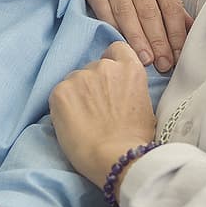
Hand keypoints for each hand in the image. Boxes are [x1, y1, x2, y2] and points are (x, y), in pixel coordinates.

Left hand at [49, 41, 157, 186]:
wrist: (115, 157)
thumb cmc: (134, 140)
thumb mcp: (146, 107)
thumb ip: (132, 90)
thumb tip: (122, 93)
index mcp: (129, 69)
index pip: (116, 49)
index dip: (111, 62)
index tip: (109, 79)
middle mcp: (104, 66)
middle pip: (92, 68)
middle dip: (92, 84)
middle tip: (96, 110)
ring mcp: (80, 77)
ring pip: (74, 81)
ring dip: (76, 95)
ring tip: (84, 120)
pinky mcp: (60, 91)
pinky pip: (59, 95)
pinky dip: (62, 107)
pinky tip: (72, 124)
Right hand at [85, 0, 190, 72]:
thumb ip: (173, 1)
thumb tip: (190, 29)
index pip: (170, 8)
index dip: (175, 35)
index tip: (178, 55)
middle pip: (150, 14)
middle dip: (158, 43)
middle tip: (164, 65)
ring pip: (127, 15)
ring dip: (137, 41)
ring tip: (146, 61)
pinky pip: (105, 13)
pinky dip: (115, 31)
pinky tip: (122, 45)